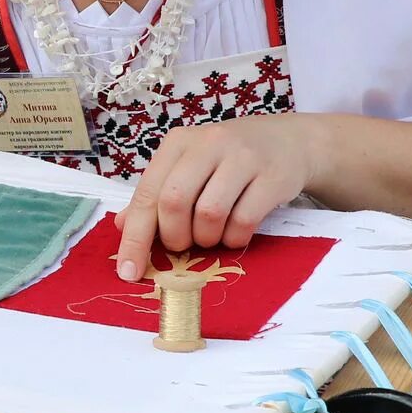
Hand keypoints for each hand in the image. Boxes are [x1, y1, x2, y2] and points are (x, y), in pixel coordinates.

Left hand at [112, 115, 318, 279]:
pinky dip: (235, 238)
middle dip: (175, 237)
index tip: (128, 271)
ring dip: (207, 238)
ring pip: (210, 213)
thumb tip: (122, 225)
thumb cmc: (228, 160)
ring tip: (212, 235)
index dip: (135, 237)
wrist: (288, 141)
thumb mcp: (189, 167)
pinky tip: (236, 234)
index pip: (147, 194)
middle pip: (174, 202)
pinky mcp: (272, 176)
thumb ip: (157, 194)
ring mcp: (243, 157)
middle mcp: (208, 144)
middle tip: (184, 245)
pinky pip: (244, 220)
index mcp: (178, 143)